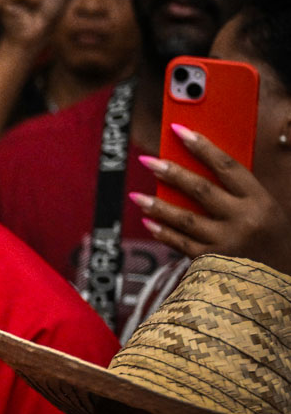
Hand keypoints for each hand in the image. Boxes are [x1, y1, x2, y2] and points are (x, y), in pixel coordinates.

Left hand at [134, 125, 290, 274]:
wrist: (279, 282)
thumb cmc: (269, 238)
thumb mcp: (266, 210)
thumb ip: (237, 192)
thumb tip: (195, 168)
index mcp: (261, 201)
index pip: (228, 166)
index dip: (202, 146)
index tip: (179, 130)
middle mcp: (244, 220)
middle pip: (201, 190)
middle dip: (171, 172)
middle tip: (147, 160)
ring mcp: (227, 243)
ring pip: (185, 218)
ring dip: (157, 205)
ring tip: (136, 195)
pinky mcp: (213, 263)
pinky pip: (181, 244)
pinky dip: (163, 232)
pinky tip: (147, 222)